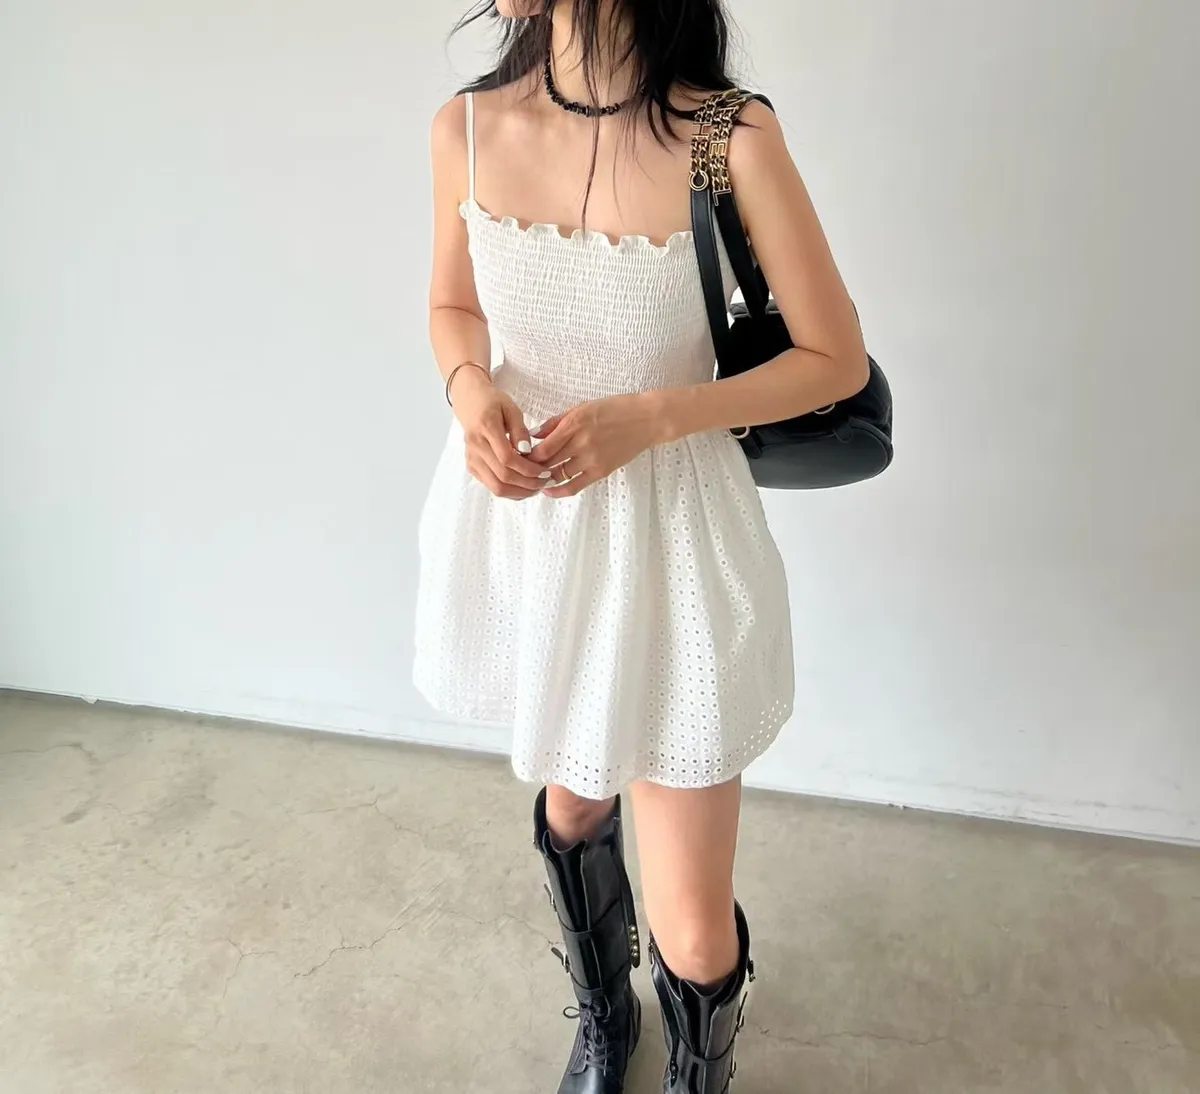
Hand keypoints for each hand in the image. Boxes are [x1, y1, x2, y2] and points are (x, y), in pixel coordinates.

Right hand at [450, 368, 549, 498]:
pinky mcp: (472, 467)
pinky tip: (525, 487)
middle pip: (503, 476)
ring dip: (520, 492)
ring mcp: (472, 459)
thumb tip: (527, 451)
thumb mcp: (511, 408)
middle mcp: (475, 447)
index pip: (507, 458)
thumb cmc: (493, 403)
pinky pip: (492, 486)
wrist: (470, 403)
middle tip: (546, 482)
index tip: (545, 471)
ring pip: (496, 487)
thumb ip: (519, 430)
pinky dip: (510, 491)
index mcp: (485, 428)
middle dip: (528, 484)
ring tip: (537, 487)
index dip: (528, 469)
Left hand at [531, 393, 664, 497]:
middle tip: (524, 468)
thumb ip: (556, 422)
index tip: (521, 455)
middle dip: (533, 466)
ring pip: (558, 474)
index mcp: (574, 423)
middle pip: (547, 461)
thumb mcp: (582, 407)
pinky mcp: (601, 471)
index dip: (527, 454)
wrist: (646, 420)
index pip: (542, 447)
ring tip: (535, 478)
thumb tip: (534, 436)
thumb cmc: (615, 409)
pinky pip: (575, 486)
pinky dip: (559, 490)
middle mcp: (581, 443)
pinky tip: (548, 491)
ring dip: (544, 478)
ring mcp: (592, 459)